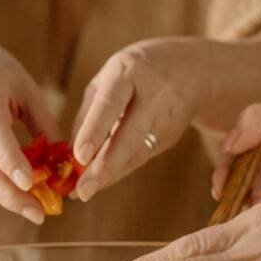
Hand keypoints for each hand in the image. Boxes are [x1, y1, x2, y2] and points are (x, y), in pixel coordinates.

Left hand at [70, 38, 205, 200]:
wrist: (192, 68)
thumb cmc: (136, 72)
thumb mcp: (110, 77)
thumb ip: (89, 111)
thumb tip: (68, 152)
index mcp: (129, 72)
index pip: (111, 103)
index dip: (95, 130)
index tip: (78, 156)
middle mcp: (152, 94)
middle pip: (130, 134)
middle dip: (105, 165)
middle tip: (82, 190)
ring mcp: (166, 117)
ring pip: (137, 151)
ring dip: (110, 174)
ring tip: (84, 191)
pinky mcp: (172, 135)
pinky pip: (142, 156)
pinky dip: (120, 170)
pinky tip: (101, 181)